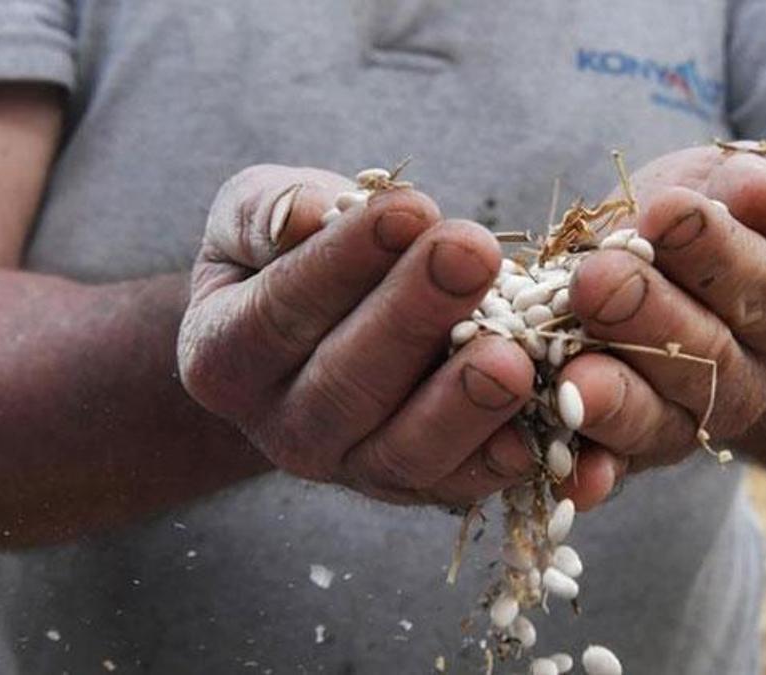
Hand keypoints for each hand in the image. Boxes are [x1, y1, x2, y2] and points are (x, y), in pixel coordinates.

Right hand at [177, 165, 535, 505]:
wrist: (319, 329)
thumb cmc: (287, 256)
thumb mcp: (254, 217)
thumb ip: (269, 212)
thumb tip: (308, 216)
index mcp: (223, 356)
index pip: (280, 309)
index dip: (344, 261)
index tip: (408, 207)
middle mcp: (279, 429)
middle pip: (345, 384)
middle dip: (414, 315)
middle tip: (471, 252)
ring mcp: (348, 469)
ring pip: (403, 450)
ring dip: (462, 403)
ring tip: (513, 353)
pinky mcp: (413, 488)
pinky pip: (457, 485)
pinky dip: (500, 462)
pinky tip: (542, 425)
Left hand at [558, 144, 765, 507]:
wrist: (650, 281)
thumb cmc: (693, 222)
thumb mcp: (723, 190)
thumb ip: (745, 190)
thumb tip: (758, 188)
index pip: (759, 286)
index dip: (714, 250)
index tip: (666, 209)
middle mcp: (744, 386)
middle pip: (704, 360)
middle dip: (647, 317)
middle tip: (598, 280)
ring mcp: (682, 427)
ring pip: (654, 423)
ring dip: (613, 403)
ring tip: (573, 380)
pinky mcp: (623, 455)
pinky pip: (603, 467)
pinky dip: (582, 472)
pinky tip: (556, 471)